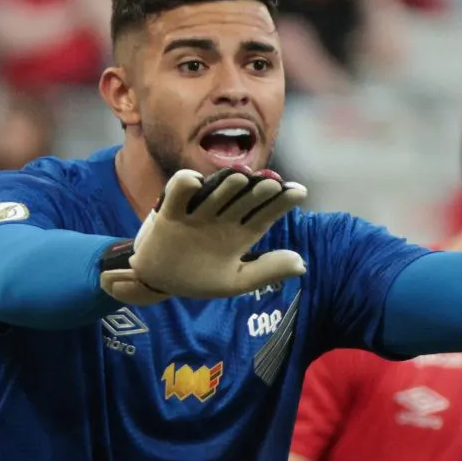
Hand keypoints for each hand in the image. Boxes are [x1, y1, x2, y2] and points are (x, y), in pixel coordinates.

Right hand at [100, 168, 307, 303]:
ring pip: (216, 193)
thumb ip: (266, 271)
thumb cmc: (200, 278)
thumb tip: (302, 264)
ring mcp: (198, 213)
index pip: (266, 214)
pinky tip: (196, 183)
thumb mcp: (236, 281)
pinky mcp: (171, 212)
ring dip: (228, 186)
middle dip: (258, 192)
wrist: (159, 281)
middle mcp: (223, 218)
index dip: (283, 202)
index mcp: (242, 233)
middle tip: (272, 184)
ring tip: (242, 180)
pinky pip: (178, 192)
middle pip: (244, 200)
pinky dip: (185, 184)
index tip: (298, 192)